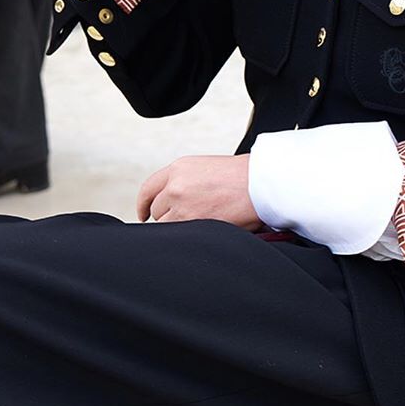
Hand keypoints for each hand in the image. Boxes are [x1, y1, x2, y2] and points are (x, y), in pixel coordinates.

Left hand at [137, 155, 260, 227]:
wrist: (261, 183)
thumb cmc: (242, 177)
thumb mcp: (207, 168)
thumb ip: (185, 181)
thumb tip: (173, 201)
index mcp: (179, 168)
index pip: (149, 189)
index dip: (143, 204)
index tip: (144, 214)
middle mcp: (175, 186)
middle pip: (156, 210)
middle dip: (167, 217)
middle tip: (186, 219)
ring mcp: (182, 206)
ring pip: (166, 226)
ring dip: (179, 227)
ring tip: (200, 223)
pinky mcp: (192, 223)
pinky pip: (178, 236)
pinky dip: (186, 237)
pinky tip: (200, 233)